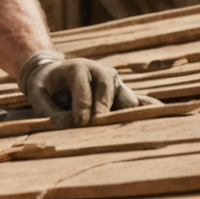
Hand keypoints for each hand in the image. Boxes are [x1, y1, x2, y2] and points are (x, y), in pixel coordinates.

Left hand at [18, 49, 159, 127]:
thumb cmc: (44, 85)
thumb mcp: (37, 93)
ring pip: (125, 97)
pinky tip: (162, 116)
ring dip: (125, 113)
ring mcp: (114, 82)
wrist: (53, 74)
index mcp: (78, 68)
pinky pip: (138, 101)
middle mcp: (100, 72)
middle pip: (109, 88)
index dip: (82, 105)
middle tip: (98, 127)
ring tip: (130, 130)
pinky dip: (147, 109)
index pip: (84, 86)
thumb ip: (48, 109)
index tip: (80, 123)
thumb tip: (67, 124)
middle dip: (104, 108)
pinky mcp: (121, 93)